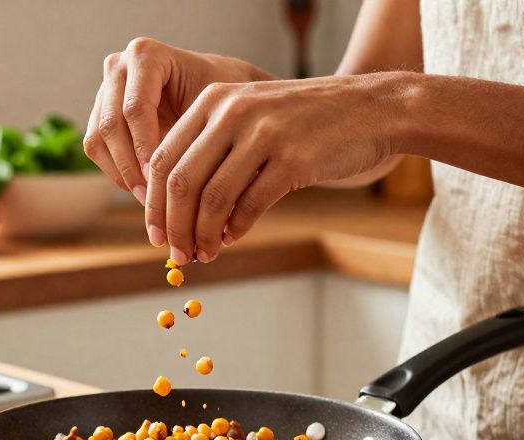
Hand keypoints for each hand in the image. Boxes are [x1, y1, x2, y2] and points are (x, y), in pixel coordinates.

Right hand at [82, 38, 272, 222]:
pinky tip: (142, 190)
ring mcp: (104, 90)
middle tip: (152, 198)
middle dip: (130, 166)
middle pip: (110, 124)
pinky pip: (95, 149)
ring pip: (97, 140)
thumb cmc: (224, 100)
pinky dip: (116, 172)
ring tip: (149, 200)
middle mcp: (119, 66)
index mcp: (147, 55)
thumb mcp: (219, 111)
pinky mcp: (99, 114)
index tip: (161, 179)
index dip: (145, 147)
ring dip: (121, 174)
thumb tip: (191, 182)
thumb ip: (200, 134)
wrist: (216, 97)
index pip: (135, 108)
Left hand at [147, 75, 396, 263]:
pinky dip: (236, 229)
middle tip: (176, 255)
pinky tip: (232, 239)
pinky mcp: (292, 160)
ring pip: (212, 198)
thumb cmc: (304, 121)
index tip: (156, 235)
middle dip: (174, 227)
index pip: (163, 159)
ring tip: (203, 254)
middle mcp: (232, 112)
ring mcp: (263, 135)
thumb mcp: (249, 117)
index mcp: (212, 101)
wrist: (370, 109)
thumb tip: (176, 209)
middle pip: (181, 182)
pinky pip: (250, 205)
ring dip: (202, 235)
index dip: (153, 205)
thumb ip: (212, 151)